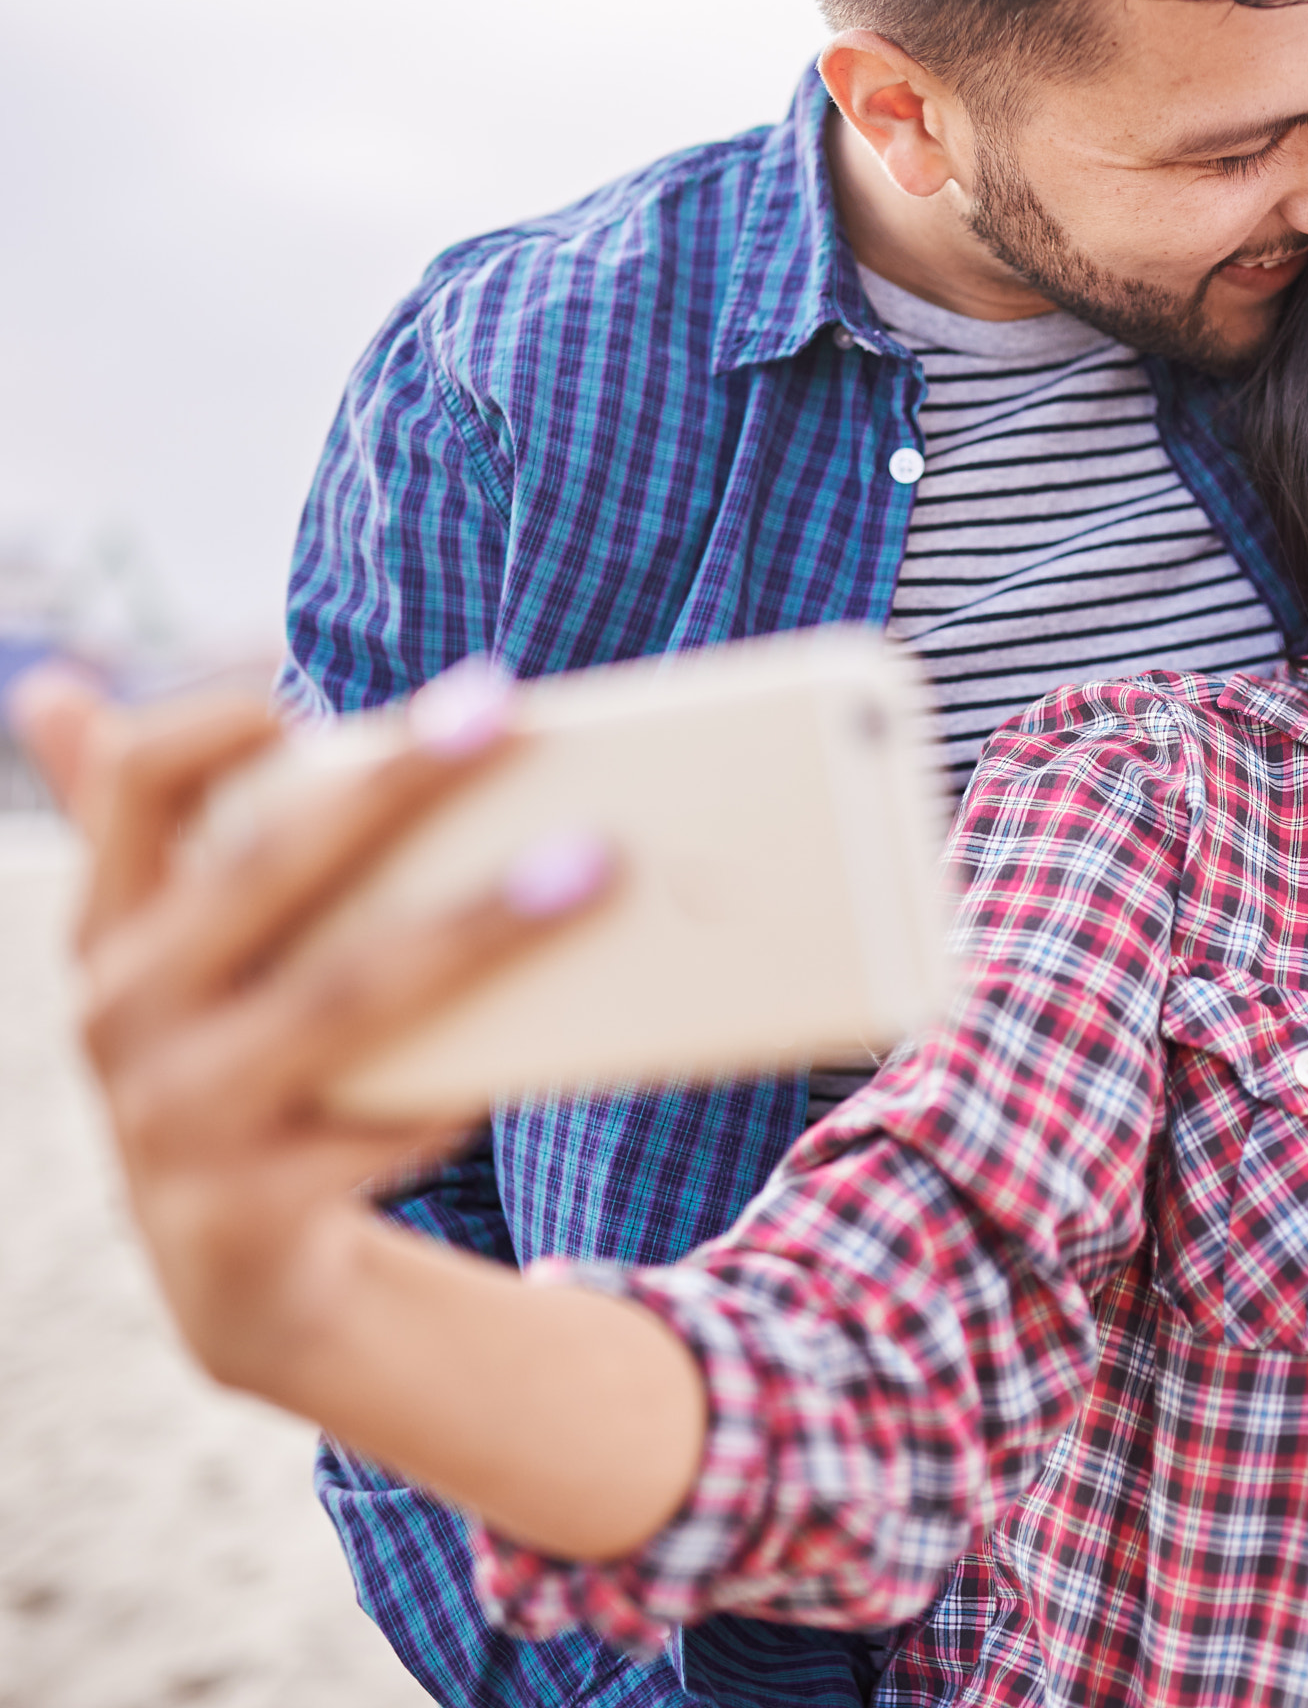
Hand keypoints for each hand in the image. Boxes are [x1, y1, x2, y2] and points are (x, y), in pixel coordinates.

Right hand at [7, 664, 706, 1558]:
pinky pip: (380, 1128)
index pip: (136, 791)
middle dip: (393, 787)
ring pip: (344, 998)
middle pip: (266, 870)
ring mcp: (175, 1124)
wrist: (240, 1275)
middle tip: (508, 718)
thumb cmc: (244, 1060)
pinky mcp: (250, 1217)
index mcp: (116, 930)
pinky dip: (463, 1078)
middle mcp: (123, 1019)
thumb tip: (62, 688)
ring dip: (472, 926)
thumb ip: (160, 831)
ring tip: (588, 867)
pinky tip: (557, 1028)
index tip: (309, 687)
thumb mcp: (191, 954)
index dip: (210, 726)